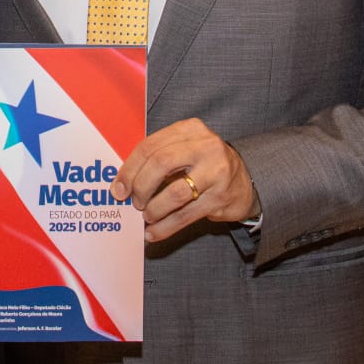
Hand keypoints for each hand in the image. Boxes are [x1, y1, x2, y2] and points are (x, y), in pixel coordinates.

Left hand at [111, 118, 258, 242]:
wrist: (245, 180)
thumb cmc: (203, 164)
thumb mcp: (184, 149)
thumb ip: (157, 156)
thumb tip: (122, 181)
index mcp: (190, 129)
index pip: (151, 146)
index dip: (129, 168)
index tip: (118, 187)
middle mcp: (205, 146)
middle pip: (160, 164)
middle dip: (140, 186)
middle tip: (133, 201)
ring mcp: (216, 172)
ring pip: (174, 193)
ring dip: (153, 209)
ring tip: (146, 216)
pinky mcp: (220, 197)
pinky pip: (186, 215)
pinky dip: (165, 227)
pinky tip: (153, 233)